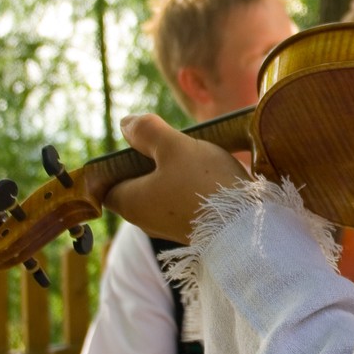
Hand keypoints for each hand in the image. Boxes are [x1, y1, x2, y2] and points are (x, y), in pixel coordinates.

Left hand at [104, 113, 247, 243]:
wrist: (246, 225)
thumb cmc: (204, 184)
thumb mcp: (174, 147)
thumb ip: (147, 132)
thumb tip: (126, 123)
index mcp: (129, 202)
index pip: (107, 182)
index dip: (118, 160)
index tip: (139, 144)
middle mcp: (144, 220)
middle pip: (136, 184)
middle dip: (151, 162)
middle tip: (173, 145)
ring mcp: (169, 227)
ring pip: (161, 191)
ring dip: (173, 172)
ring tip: (195, 158)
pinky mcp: (191, 229)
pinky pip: (181, 202)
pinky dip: (188, 186)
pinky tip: (208, 174)